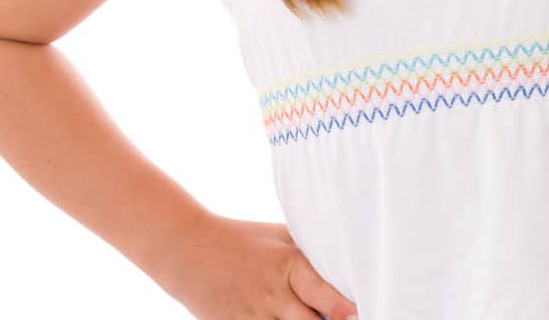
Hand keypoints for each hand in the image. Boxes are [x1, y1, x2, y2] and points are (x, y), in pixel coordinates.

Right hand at [161, 215, 357, 319]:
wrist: (188, 250)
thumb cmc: (243, 239)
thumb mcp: (281, 236)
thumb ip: (312, 250)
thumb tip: (349, 255)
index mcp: (288, 266)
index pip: (321, 293)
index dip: (343, 308)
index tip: (359, 314)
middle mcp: (272, 294)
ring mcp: (252, 316)